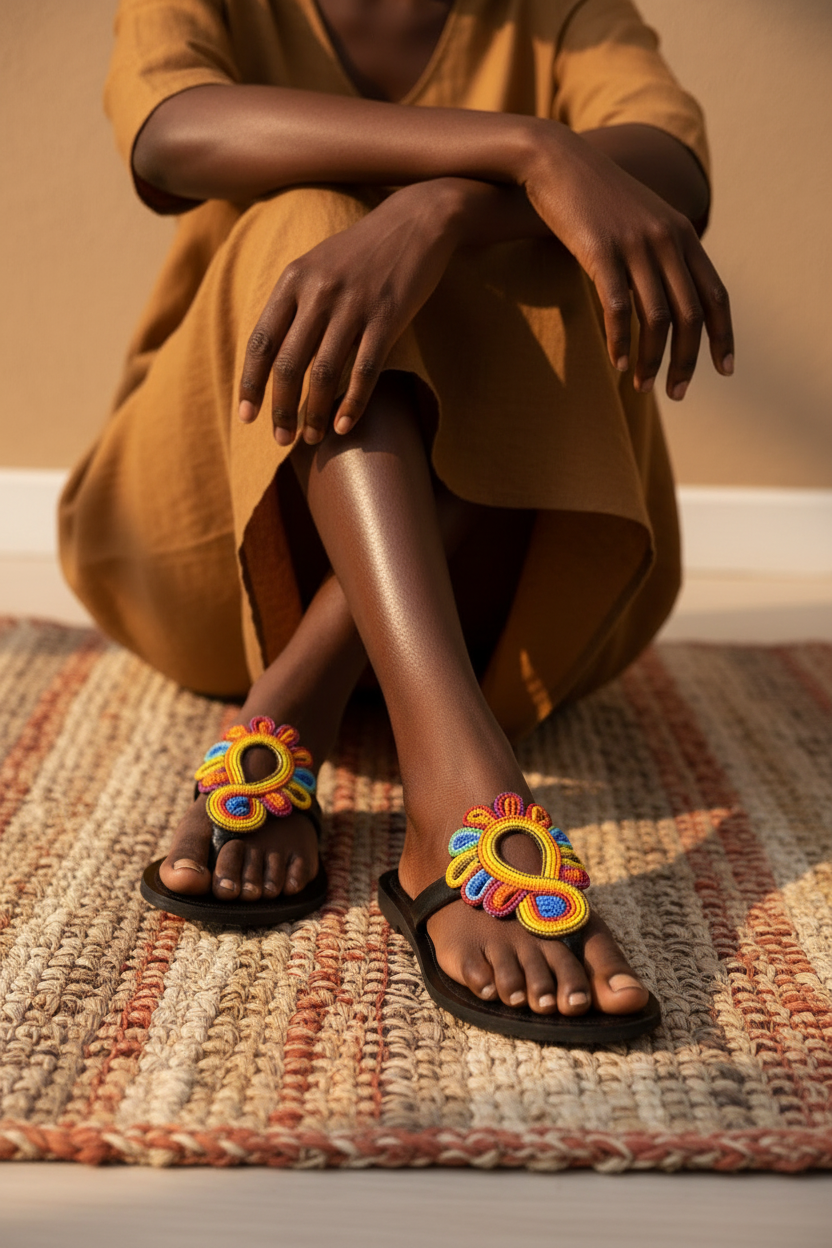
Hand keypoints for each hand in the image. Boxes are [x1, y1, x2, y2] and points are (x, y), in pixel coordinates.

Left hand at [238, 183, 461, 443]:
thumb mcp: (318, 266)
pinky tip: (344, 425)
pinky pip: (364, 371)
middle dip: (281, 409)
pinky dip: (352, 404)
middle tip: (282, 440)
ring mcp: (353, 305)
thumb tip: (272, 357)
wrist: (416, 219)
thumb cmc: (363, 252)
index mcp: (293, 280)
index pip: (260, 342)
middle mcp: (318, 292)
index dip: (250, 385)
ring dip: (314, 413)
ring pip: (323, 374)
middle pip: (288, 365)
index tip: (247, 417)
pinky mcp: (387, 316)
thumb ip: (294, 305)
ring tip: (312, 438)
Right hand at [519, 123, 733, 397]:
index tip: (724, 370)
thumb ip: (660, 251)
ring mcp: (635, 244)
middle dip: (687, 360)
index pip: (715, 295)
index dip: (723, 336)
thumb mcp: (639, 219)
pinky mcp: (601, 251)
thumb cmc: (593, 198)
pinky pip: (618, 307)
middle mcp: (666, 239)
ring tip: (644, 388)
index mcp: (682, 234)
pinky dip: (620, 341)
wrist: (555, 159)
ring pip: (656, 317)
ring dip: (653, 359)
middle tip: (677, 393)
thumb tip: (668, 294)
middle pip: (690, 314)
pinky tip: (619, 365)